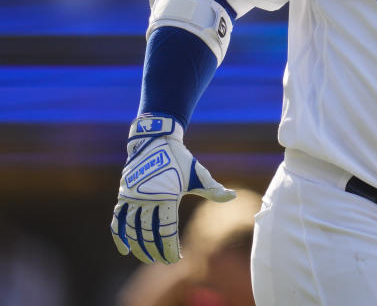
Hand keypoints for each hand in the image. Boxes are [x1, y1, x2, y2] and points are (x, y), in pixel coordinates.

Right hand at [110, 115, 235, 263]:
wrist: (155, 140)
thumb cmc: (180, 159)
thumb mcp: (198, 174)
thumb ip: (213, 189)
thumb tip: (232, 197)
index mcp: (167, 195)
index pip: (166, 230)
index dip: (170, 247)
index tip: (175, 259)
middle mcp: (146, 198)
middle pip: (149, 233)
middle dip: (156, 250)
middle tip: (164, 262)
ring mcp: (132, 197)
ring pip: (132, 229)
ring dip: (138, 246)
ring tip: (147, 258)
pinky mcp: (123, 194)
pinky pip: (118, 220)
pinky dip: (119, 236)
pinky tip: (125, 250)